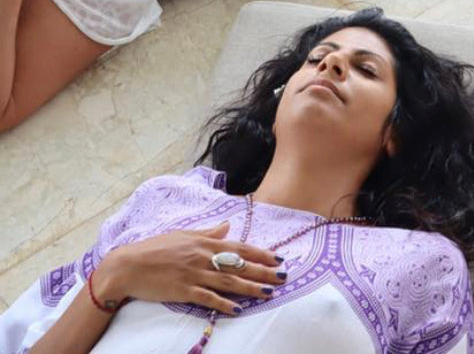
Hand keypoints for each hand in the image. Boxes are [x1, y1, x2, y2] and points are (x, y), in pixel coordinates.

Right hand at [93, 222, 285, 315]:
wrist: (127, 265)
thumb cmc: (155, 248)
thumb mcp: (184, 235)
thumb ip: (208, 233)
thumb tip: (228, 226)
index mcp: (205, 243)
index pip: (240, 247)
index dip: (261, 253)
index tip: (278, 258)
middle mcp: (203, 257)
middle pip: (239, 265)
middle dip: (263, 271)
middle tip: (283, 277)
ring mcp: (194, 274)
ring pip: (228, 282)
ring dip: (249, 288)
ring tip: (268, 293)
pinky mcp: (183, 291)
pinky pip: (207, 298)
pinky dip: (223, 304)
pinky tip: (237, 309)